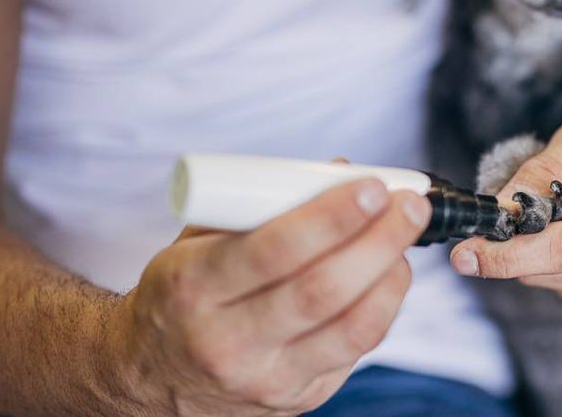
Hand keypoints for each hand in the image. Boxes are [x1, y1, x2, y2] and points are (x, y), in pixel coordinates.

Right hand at [109, 179, 430, 414]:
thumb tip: (342, 169)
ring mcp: (264, 379)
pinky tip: (392, 271)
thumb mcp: (197, 241)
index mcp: (193, 287)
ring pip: (350, 327)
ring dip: (392, 272)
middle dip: (378, 240)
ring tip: (407, 232)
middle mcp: (226, 341)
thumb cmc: (184, 290)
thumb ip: (262, 203)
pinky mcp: (298, 400)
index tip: (372, 186)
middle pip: (322, 290)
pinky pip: (355, 350)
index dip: (332, 217)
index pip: (274, 251)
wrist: (151, 374)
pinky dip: (384, 304)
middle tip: (409, 205)